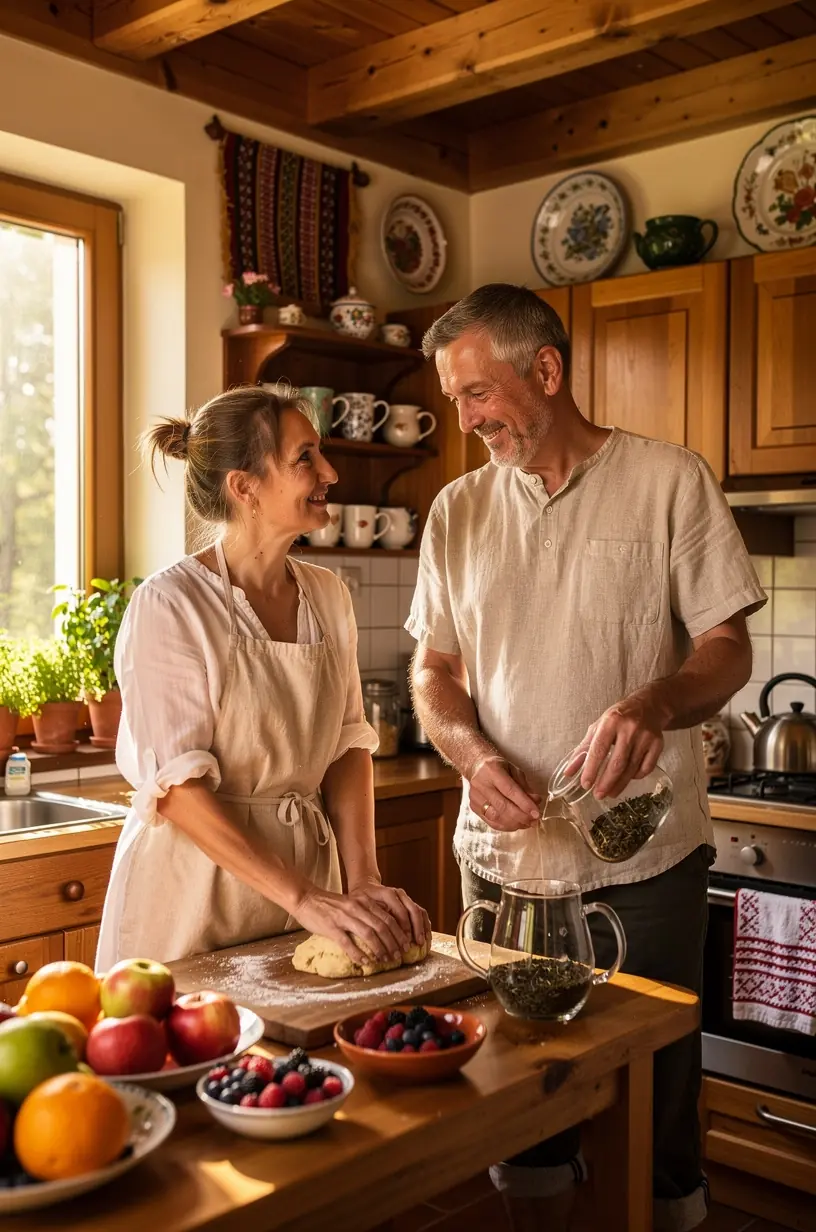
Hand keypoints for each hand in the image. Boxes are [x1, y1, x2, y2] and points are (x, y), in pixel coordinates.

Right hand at [293, 883, 418, 965]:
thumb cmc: (329, 904)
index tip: (405, 944)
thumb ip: (366, 912)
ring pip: (369, 934)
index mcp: (363, 902)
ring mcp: (344, 918)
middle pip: (382, 926)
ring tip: (386, 960)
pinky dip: (359, 954)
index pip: (388, 917)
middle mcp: (357, 908)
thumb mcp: (352, 903)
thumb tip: (384, 930)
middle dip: (394, 943)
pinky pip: (348, 943)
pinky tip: (365, 962)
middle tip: (399, 955)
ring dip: (380, 949)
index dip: (400, 932)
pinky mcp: (331, 928)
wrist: (306, 899)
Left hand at [349, 875, 431, 948]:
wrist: (366, 887)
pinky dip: (424, 925)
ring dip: (423, 928)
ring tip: (423, 942)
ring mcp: (405, 897)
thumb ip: (369, 919)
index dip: (405, 927)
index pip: (401, 911)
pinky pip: (421, 913)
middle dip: (417, 929)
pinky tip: (425, 937)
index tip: (406, 941)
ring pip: (419, 911)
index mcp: (387, 894)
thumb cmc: (362, 900)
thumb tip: (374, 939)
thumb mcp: (361, 907)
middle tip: (418, 943)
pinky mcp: (408, 903)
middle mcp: (399, 894)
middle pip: (414, 910)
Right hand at [467, 755, 540, 831]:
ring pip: (496, 817)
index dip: (524, 804)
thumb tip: (535, 801)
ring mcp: (475, 797)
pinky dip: (506, 826)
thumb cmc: (498, 767)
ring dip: (515, 823)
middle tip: (534, 821)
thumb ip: (524, 786)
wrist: (476, 766)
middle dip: (521, 816)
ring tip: (527, 823)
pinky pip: (491, 822)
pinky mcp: (474, 807)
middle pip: (502, 806)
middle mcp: (481, 784)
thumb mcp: (514, 770)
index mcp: (492, 771)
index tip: (536, 813)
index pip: (510, 790)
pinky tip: (516, 825)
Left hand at [573, 692, 666, 798]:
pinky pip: (646, 767)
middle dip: (606, 782)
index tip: (586, 785)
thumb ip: (583, 749)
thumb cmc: (618, 718)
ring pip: (632, 768)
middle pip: (617, 763)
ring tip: (610, 793)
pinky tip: (628, 778)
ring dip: (620, 784)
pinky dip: (636, 776)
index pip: (599, 750)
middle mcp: (629, 729)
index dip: (591, 769)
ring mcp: (646, 737)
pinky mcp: (658, 744)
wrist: (648, 705)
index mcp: (611, 722)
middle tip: (598, 795)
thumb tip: (569, 772)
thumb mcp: (598, 727)